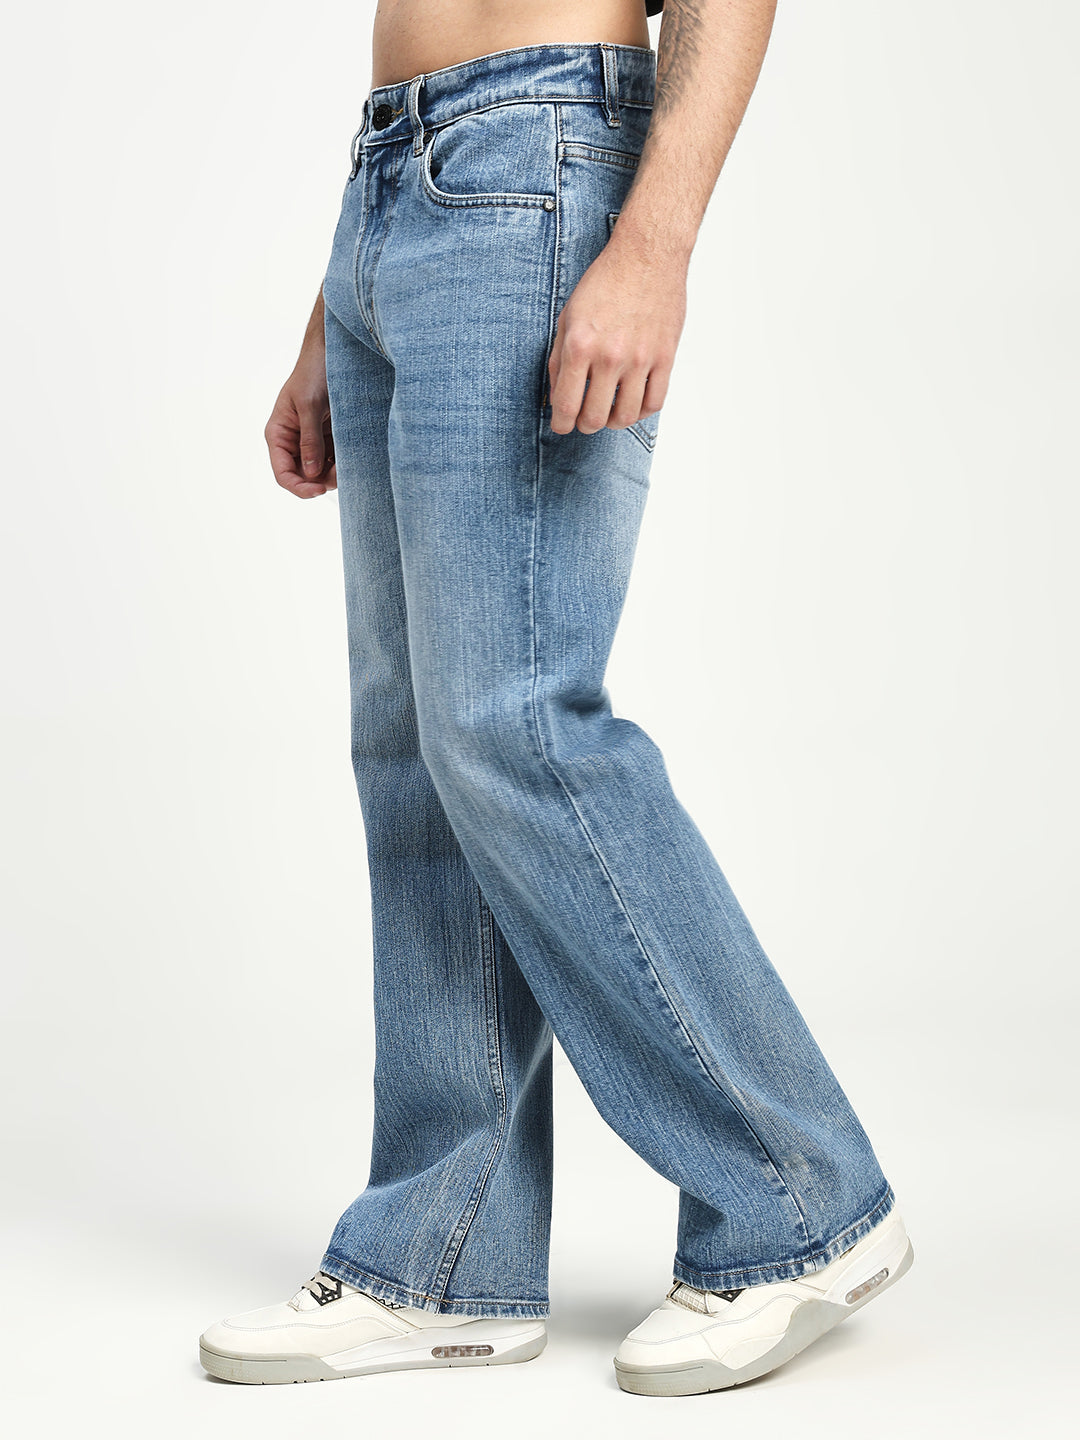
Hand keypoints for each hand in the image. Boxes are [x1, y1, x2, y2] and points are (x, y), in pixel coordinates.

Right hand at [264, 298, 336, 497]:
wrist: (333, 352)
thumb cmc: (314, 372)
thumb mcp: (310, 405)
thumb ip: (310, 440)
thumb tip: (310, 473)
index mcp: (278, 433)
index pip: (282, 472)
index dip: (298, 487)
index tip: (319, 490)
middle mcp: (292, 441)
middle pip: (302, 477)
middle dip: (320, 481)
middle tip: (342, 476)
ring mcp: (311, 441)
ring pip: (319, 472)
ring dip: (334, 474)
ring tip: (350, 465)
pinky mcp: (329, 437)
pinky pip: (334, 459)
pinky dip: (343, 463)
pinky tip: (354, 458)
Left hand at [547, 235, 686, 436]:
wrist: (647, 255)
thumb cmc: (606, 281)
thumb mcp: (568, 316)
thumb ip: (558, 358)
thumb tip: (555, 395)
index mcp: (580, 345)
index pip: (566, 405)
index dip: (561, 424)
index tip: (562, 425)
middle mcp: (609, 356)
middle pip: (595, 418)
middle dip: (585, 425)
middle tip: (584, 419)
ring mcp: (640, 359)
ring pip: (626, 417)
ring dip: (613, 422)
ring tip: (609, 412)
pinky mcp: (665, 357)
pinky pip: (654, 402)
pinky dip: (641, 411)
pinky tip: (633, 402)